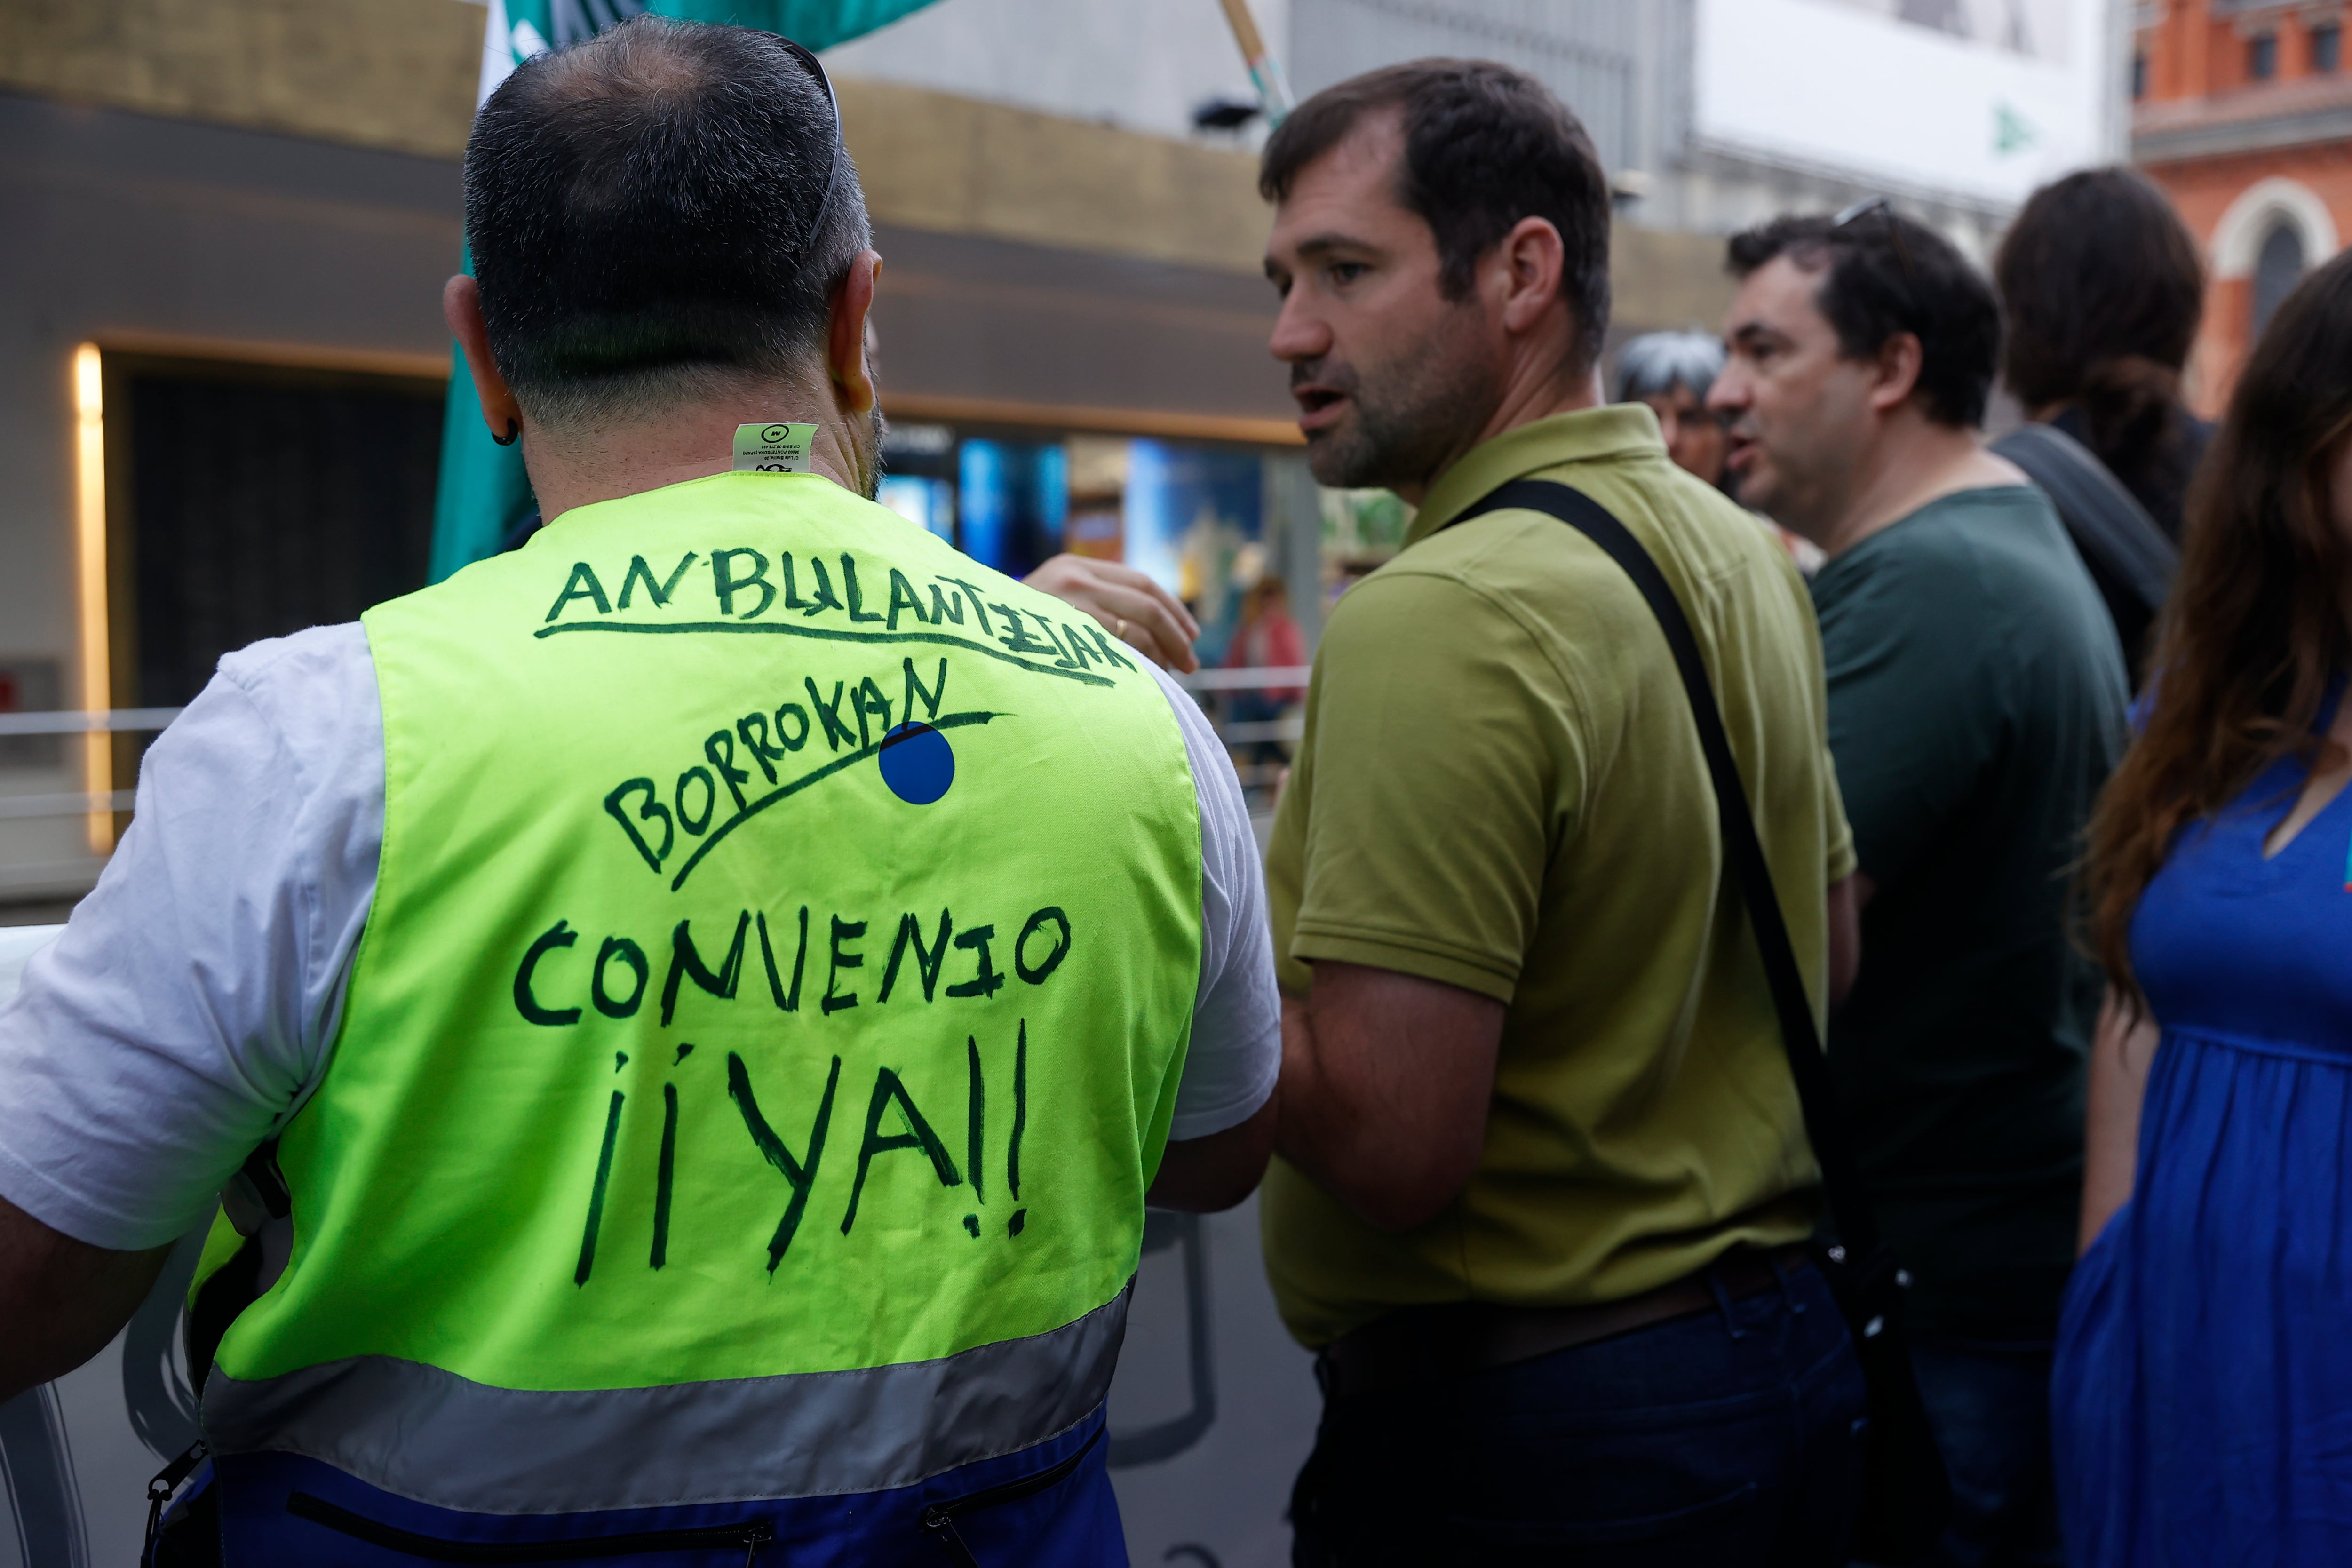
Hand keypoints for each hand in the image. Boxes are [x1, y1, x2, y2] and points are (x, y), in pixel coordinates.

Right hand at [1024, 555, 1200, 673]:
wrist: (968, 640)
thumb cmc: (1010, 636)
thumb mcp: (1049, 607)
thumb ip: (1089, 607)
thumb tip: (1147, 635)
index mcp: (1074, 566)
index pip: (1141, 582)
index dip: (1173, 609)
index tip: (1191, 633)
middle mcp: (1075, 576)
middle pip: (1148, 603)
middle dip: (1178, 635)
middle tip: (1193, 662)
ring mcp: (1070, 602)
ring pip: (1139, 628)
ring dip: (1163, 655)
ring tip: (1173, 677)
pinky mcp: (1067, 629)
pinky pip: (1121, 649)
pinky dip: (1143, 665)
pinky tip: (1150, 682)